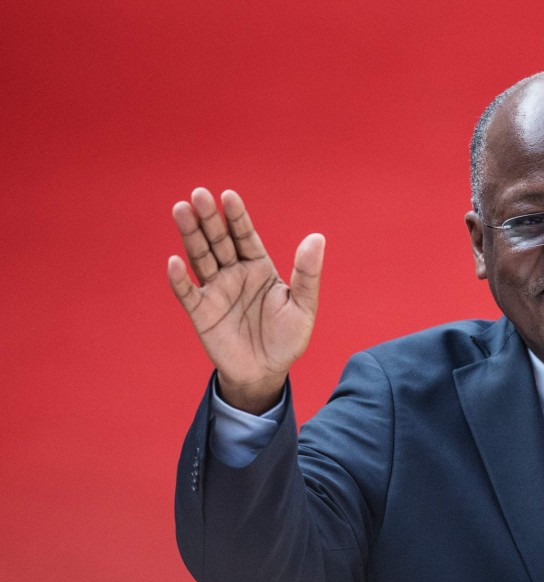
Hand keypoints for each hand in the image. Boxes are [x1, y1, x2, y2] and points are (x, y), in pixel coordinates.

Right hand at [168, 188, 324, 413]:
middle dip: (209, 218)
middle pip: (219, 240)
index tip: (229, 195)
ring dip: (190, 236)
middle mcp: (234, 273)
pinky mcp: (201, 312)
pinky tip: (174, 262)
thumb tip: (317, 238)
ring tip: (181, 210)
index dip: (237, 216)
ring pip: (200, 258)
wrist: (266, 373)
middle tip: (199, 194)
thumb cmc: (287, 338)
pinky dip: (180, 279)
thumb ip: (307, 274)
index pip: (245, 236)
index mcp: (259, 267)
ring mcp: (216, 291)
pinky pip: (188, 292)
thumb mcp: (304, 306)